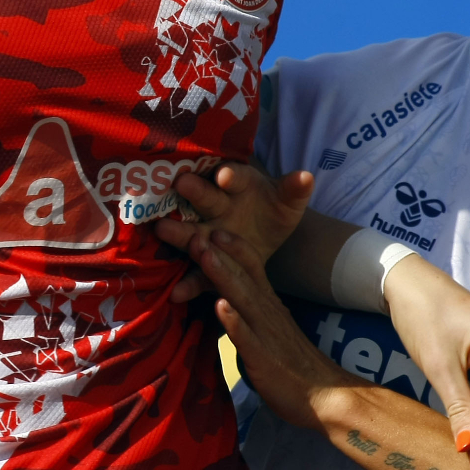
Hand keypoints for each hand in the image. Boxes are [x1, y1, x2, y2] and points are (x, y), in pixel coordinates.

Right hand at [160, 163, 312, 302]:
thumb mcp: (287, 202)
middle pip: (206, 198)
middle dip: (195, 192)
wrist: (264, 236)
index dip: (230, 176)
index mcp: (238, 188)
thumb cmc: (272, 210)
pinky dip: (187, 284)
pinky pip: (197, 273)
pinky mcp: (208, 263)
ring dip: (178, 232)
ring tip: (162, 230)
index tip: (225, 175)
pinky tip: (177, 294)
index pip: (234, 178)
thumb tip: (307, 177)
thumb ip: (294, 191)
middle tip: (181, 183)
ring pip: (192, 232)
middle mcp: (217, 206)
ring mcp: (208, 233)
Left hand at [177, 225, 359, 431]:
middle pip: (243, 276)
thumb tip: (232, 306)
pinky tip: (219, 306)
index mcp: (271, 307)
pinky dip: (233, 321)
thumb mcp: (273, 334)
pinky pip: (246, 337)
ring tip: (204, 253)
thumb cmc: (297, 369)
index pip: (253, 269)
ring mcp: (265, 334)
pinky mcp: (263, 359)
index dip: (235, 249)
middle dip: (219, 253)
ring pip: (242, 299)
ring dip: (222, 275)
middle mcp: (268, 314)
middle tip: (196, 230)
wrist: (328, 398)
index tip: (216, 229)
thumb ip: (254, 318)